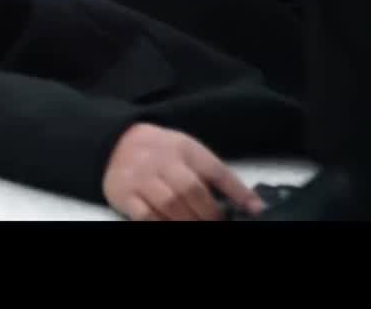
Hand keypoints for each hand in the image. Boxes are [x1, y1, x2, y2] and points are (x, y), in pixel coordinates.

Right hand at [102, 122, 265, 220]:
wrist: (116, 143)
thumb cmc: (160, 152)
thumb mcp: (187, 151)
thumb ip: (213, 174)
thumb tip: (249, 203)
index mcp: (183, 148)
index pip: (215, 169)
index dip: (237, 191)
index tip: (254, 209)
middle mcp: (162, 161)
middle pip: (191, 190)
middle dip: (210, 214)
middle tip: (219, 223)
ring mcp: (141, 178)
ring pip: (169, 205)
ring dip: (188, 222)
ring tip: (198, 226)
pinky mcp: (124, 194)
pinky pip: (145, 216)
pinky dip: (162, 224)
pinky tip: (171, 225)